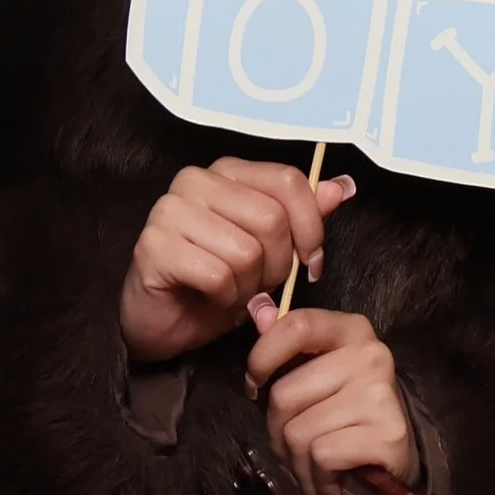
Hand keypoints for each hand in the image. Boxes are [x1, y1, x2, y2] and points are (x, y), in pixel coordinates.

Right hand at [121, 157, 357, 361]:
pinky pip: (217, 276)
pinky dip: (225, 299)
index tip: (312, 261)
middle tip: (259, 284)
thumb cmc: (216, 282)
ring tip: (233, 292)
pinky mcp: (153, 247)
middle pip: (271, 219)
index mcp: (227, 172)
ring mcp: (169, 211)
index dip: (311, 226)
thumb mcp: (270, 249)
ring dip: (249, 287)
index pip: (287, 181)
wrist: (164, 322)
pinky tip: (212, 298)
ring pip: (246, 251)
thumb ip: (302, 216)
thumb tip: (342, 187)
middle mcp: (195, 181)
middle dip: (277, 265)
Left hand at [244, 297, 418, 494]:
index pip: (296, 326)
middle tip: (295, 447)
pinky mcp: (387, 434)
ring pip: (298, 432)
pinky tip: (331, 482)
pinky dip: (318, 479)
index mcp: (351, 330)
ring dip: (297, 463)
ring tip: (314, 469)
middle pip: (284, 394)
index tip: (254, 386)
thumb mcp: (316, 374)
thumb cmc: (345, 415)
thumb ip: (285, 344)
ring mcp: (380, 394)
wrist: (394, 461)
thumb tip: (257, 310)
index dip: (262, 357)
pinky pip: (321, 456)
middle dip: (277, 432)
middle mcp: (370, 355)